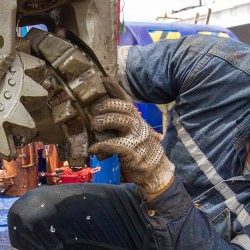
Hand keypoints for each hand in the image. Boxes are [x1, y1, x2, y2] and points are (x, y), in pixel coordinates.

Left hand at [89, 79, 174, 195]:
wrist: (156, 171)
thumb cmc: (140, 151)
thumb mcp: (133, 132)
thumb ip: (120, 123)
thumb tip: (99, 115)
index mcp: (136, 118)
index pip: (125, 99)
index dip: (115, 88)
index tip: (104, 79)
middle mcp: (138, 124)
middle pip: (122, 107)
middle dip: (105, 106)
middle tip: (93, 112)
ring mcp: (137, 137)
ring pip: (120, 120)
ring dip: (103, 121)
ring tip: (95, 126)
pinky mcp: (133, 152)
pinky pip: (114, 144)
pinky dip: (101, 145)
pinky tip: (93, 148)